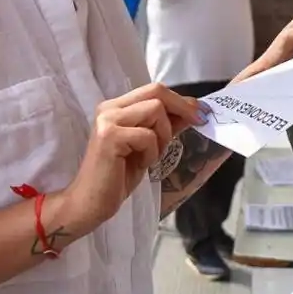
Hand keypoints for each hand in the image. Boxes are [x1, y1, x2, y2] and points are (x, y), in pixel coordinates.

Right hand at [61, 84, 204, 232]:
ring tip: (150, 156)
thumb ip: (165, 126)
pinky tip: (141, 164)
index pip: (154, 90)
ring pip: (155, 110)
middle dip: (182, 107)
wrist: (91, 203)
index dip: (181, 100)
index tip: (202, 111)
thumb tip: (192, 110)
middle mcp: (110, 108)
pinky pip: (147, 136)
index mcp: (117, 107)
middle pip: (156, 91)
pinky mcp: (109, 136)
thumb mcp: (149, 147)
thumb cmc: (118, 177)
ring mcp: (108, 120)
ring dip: (163, 135)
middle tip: (199, 121)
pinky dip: (152, 152)